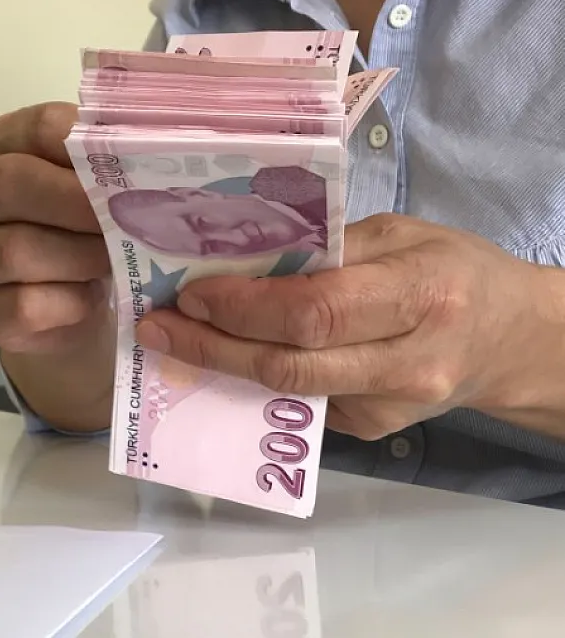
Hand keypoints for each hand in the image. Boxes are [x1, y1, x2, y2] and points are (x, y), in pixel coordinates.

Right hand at [0, 102, 109, 354]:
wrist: (76, 314)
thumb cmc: (91, 236)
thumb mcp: (103, 191)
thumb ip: (119, 165)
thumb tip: (162, 152)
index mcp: (9, 146)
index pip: (40, 127)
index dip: (87, 146)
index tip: (132, 167)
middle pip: (9, 182)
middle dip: (77, 202)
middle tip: (125, 220)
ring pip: (13, 250)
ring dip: (78, 258)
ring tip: (115, 264)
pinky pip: (22, 305)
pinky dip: (67, 304)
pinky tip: (89, 301)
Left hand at [135, 213, 551, 439]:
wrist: (509, 341)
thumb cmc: (454, 271)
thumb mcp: (402, 234)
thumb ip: (330, 247)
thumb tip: (246, 256)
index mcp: (421, 295)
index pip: (317, 311)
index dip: (246, 307)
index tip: (192, 294)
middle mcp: (408, 362)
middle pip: (291, 363)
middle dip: (213, 345)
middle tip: (157, 325)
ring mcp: (390, 408)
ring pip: (287, 391)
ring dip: (222, 365)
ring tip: (172, 339)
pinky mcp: (373, 431)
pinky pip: (299, 403)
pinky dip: (254, 379)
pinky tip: (222, 355)